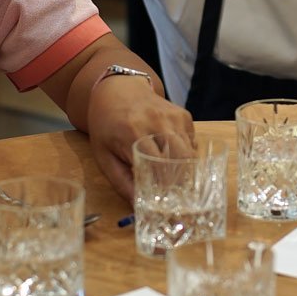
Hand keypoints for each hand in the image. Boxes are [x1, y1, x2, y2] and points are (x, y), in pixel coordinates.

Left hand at [86, 76, 193, 202]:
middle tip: (174, 195)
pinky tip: (172, 155)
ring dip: (184, 169)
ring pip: (190, 152)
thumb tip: (139, 206)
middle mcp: (157, 122)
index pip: (158, 167)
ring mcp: (173, 117)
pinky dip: (185, 154)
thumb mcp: (104, 155)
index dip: (164, 187)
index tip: (163, 202)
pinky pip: (192, 141)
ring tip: (173, 179)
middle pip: (181, 160)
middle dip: (180, 181)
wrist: (118, 89)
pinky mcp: (183, 115)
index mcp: (133, 133)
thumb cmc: (107, 125)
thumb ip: (121, 182)